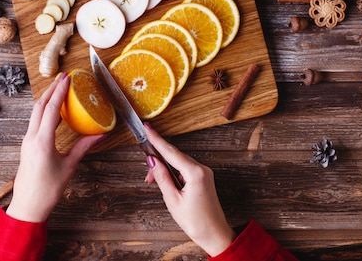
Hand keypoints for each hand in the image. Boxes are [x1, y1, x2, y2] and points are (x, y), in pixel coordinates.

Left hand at [6, 74, 104, 222]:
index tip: (67, 78)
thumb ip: (84, 147)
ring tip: (60, 90)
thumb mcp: (69, 166)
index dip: (59, 92)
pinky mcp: (27, 145)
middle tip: (64, 78)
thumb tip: (101, 134)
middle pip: (40, 106)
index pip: (51, 109)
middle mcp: (31, 137)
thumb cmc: (47, 190)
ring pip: (35, 113)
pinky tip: (55, 111)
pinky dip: (44, 112)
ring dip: (47, 99)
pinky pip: (35, 122)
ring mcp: (27, 141)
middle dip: (51, 90)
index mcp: (42, 141)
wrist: (27, 206)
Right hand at [144, 124, 235, 255]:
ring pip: (179, 163)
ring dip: (165, 168)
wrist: (215, 234)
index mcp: (195, 173)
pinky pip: (184, 169)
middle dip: (158, 160)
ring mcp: (204, 172)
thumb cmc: (196, 221)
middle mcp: (202, 169)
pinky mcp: (203, 177)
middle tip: (146, 172)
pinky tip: (166, 181)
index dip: (157, 140)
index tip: (147, 128)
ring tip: (153, 181)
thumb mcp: (172, 200)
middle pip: (174, 156)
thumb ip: (162, 177)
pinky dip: (173, 173)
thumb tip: (152, 161)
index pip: (171, 152)